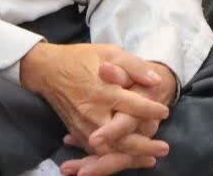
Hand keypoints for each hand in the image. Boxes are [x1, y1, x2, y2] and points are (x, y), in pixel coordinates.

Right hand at [20, 43, 168, 171]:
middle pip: (121, 137)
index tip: (165, 111)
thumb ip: (133, 66)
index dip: (152, 110)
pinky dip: (112, 158)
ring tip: (150, 159)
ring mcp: (83, 125)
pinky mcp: (76, 131)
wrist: (47, 70)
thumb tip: (155, 80)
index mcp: (103, 91)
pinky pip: (95, 151)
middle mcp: (93, 112)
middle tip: (164, 148)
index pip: (133, 106)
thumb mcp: (109, 52)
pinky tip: (127, 158)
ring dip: (130, 157)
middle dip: (144, 145)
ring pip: (109, 149)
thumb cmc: (80, 58)